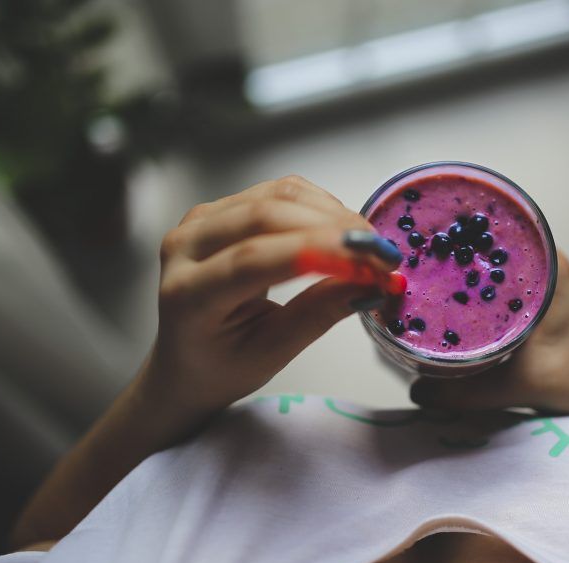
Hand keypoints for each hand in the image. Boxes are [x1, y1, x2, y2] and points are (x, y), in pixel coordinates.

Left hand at [141, 175, 399, 413]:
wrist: (186, 360)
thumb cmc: (223, 365)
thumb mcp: (273, 353)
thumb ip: (320, 313)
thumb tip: (372, 283)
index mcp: (188, 294)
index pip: (253, 260)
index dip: (318, 253)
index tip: (371, 265)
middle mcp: (185, 245)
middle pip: (267, 216)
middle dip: (335, 230)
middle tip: (383, 257)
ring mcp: (201, 220)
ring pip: (278, 195)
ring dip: (334, 215)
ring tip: (370, 248)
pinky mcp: (222, 208)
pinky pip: (279, 192)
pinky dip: (321, 207)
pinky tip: (345, 233)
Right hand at [410, 252, 568, 460]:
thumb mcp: (521, 385)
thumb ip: (466, 392)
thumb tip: (416, 392)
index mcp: (548, 265)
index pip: (493, 233)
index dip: (454, 234)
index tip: (419, 240)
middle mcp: (547, 261)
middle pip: (488, 247)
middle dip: (450, 254)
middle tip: (410, 266)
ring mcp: (545, 277)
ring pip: (492, 266)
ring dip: (462, 273)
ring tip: (421, 280)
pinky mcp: (541, 296)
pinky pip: (500, 284)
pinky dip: (477, 292)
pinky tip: (449, 304)